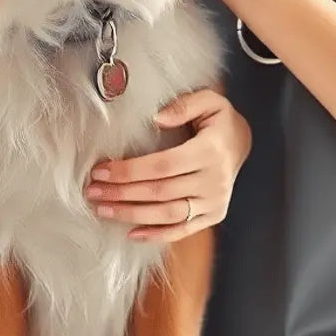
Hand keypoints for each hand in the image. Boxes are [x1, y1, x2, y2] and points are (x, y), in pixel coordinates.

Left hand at [84, 89, 251, 241]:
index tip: (101, 170)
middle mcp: (215, 180)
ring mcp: (215, 201)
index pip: (163, 165)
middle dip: (122, 193)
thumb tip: (157, 118)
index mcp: (211, 150)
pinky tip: (132, 233)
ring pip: (168, 215)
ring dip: (132, 214)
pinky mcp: (214, 215)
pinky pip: (183, 230)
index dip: (129, 170)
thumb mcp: (209, 100)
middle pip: (161, 192)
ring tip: (103, 209)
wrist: (242, 143)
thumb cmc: (218, 120)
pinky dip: (157, 235)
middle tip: (93, 190)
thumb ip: (184, 105)